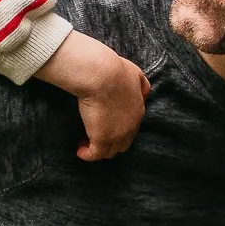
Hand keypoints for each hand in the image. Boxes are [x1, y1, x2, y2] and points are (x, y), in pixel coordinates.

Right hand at [36, 30, 150, 160]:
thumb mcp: (136, 74)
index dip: (119, 129)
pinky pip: (95, 154)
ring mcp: (117, 135)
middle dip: (111, 142)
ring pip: (109, 151)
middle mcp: (131, 127)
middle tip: (96, 136)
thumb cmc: (115, 70)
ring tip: (85, 144)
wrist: (101, 75)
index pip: (131, 128)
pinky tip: (80, 150)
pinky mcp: (102, 139)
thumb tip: (144, 93)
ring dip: (98, 149)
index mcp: (138, 112)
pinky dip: (87, 154)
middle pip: (122, 144)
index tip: (106, 125)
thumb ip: (142, 85)